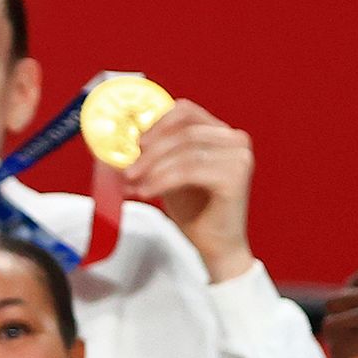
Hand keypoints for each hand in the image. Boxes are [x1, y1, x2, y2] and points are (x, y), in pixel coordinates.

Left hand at [116, 101, 256, 281]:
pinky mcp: (236, 176)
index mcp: (220, 132)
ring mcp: (239, 156)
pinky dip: (162, 180)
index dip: (156, 124)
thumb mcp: (168, 173)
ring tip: (133, 183)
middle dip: (150, 151)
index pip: (185, 111)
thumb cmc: (194, 210)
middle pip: (183, 131)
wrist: (216, 246)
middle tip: (126, 169)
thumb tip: (117, 145)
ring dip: (153, 166)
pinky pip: (189, 170)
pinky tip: (146, 192)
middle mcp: (235, 139)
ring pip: (185, 150)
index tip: (134, 143)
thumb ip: (153, 155)